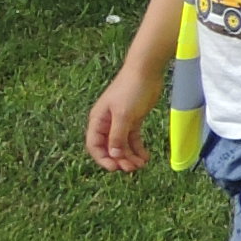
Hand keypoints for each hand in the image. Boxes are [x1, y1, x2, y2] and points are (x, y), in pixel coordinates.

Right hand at [85, 54, 162, 173]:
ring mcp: (120, 122)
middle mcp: (107, 123)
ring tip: (141, 165)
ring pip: (122, 145)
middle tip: (132, 168)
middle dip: (119, 159)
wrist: (146, 71)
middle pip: (109, 148)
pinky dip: (138, 149)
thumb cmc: (131, 89)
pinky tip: (145, 157)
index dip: (102, 158)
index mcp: (98, 120)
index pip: (95, 145)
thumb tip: (113, 155)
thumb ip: (117, 135)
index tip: (114, 168)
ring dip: (130, 156)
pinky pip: (133, 139)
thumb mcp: (123, 114)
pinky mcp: (133, 120)